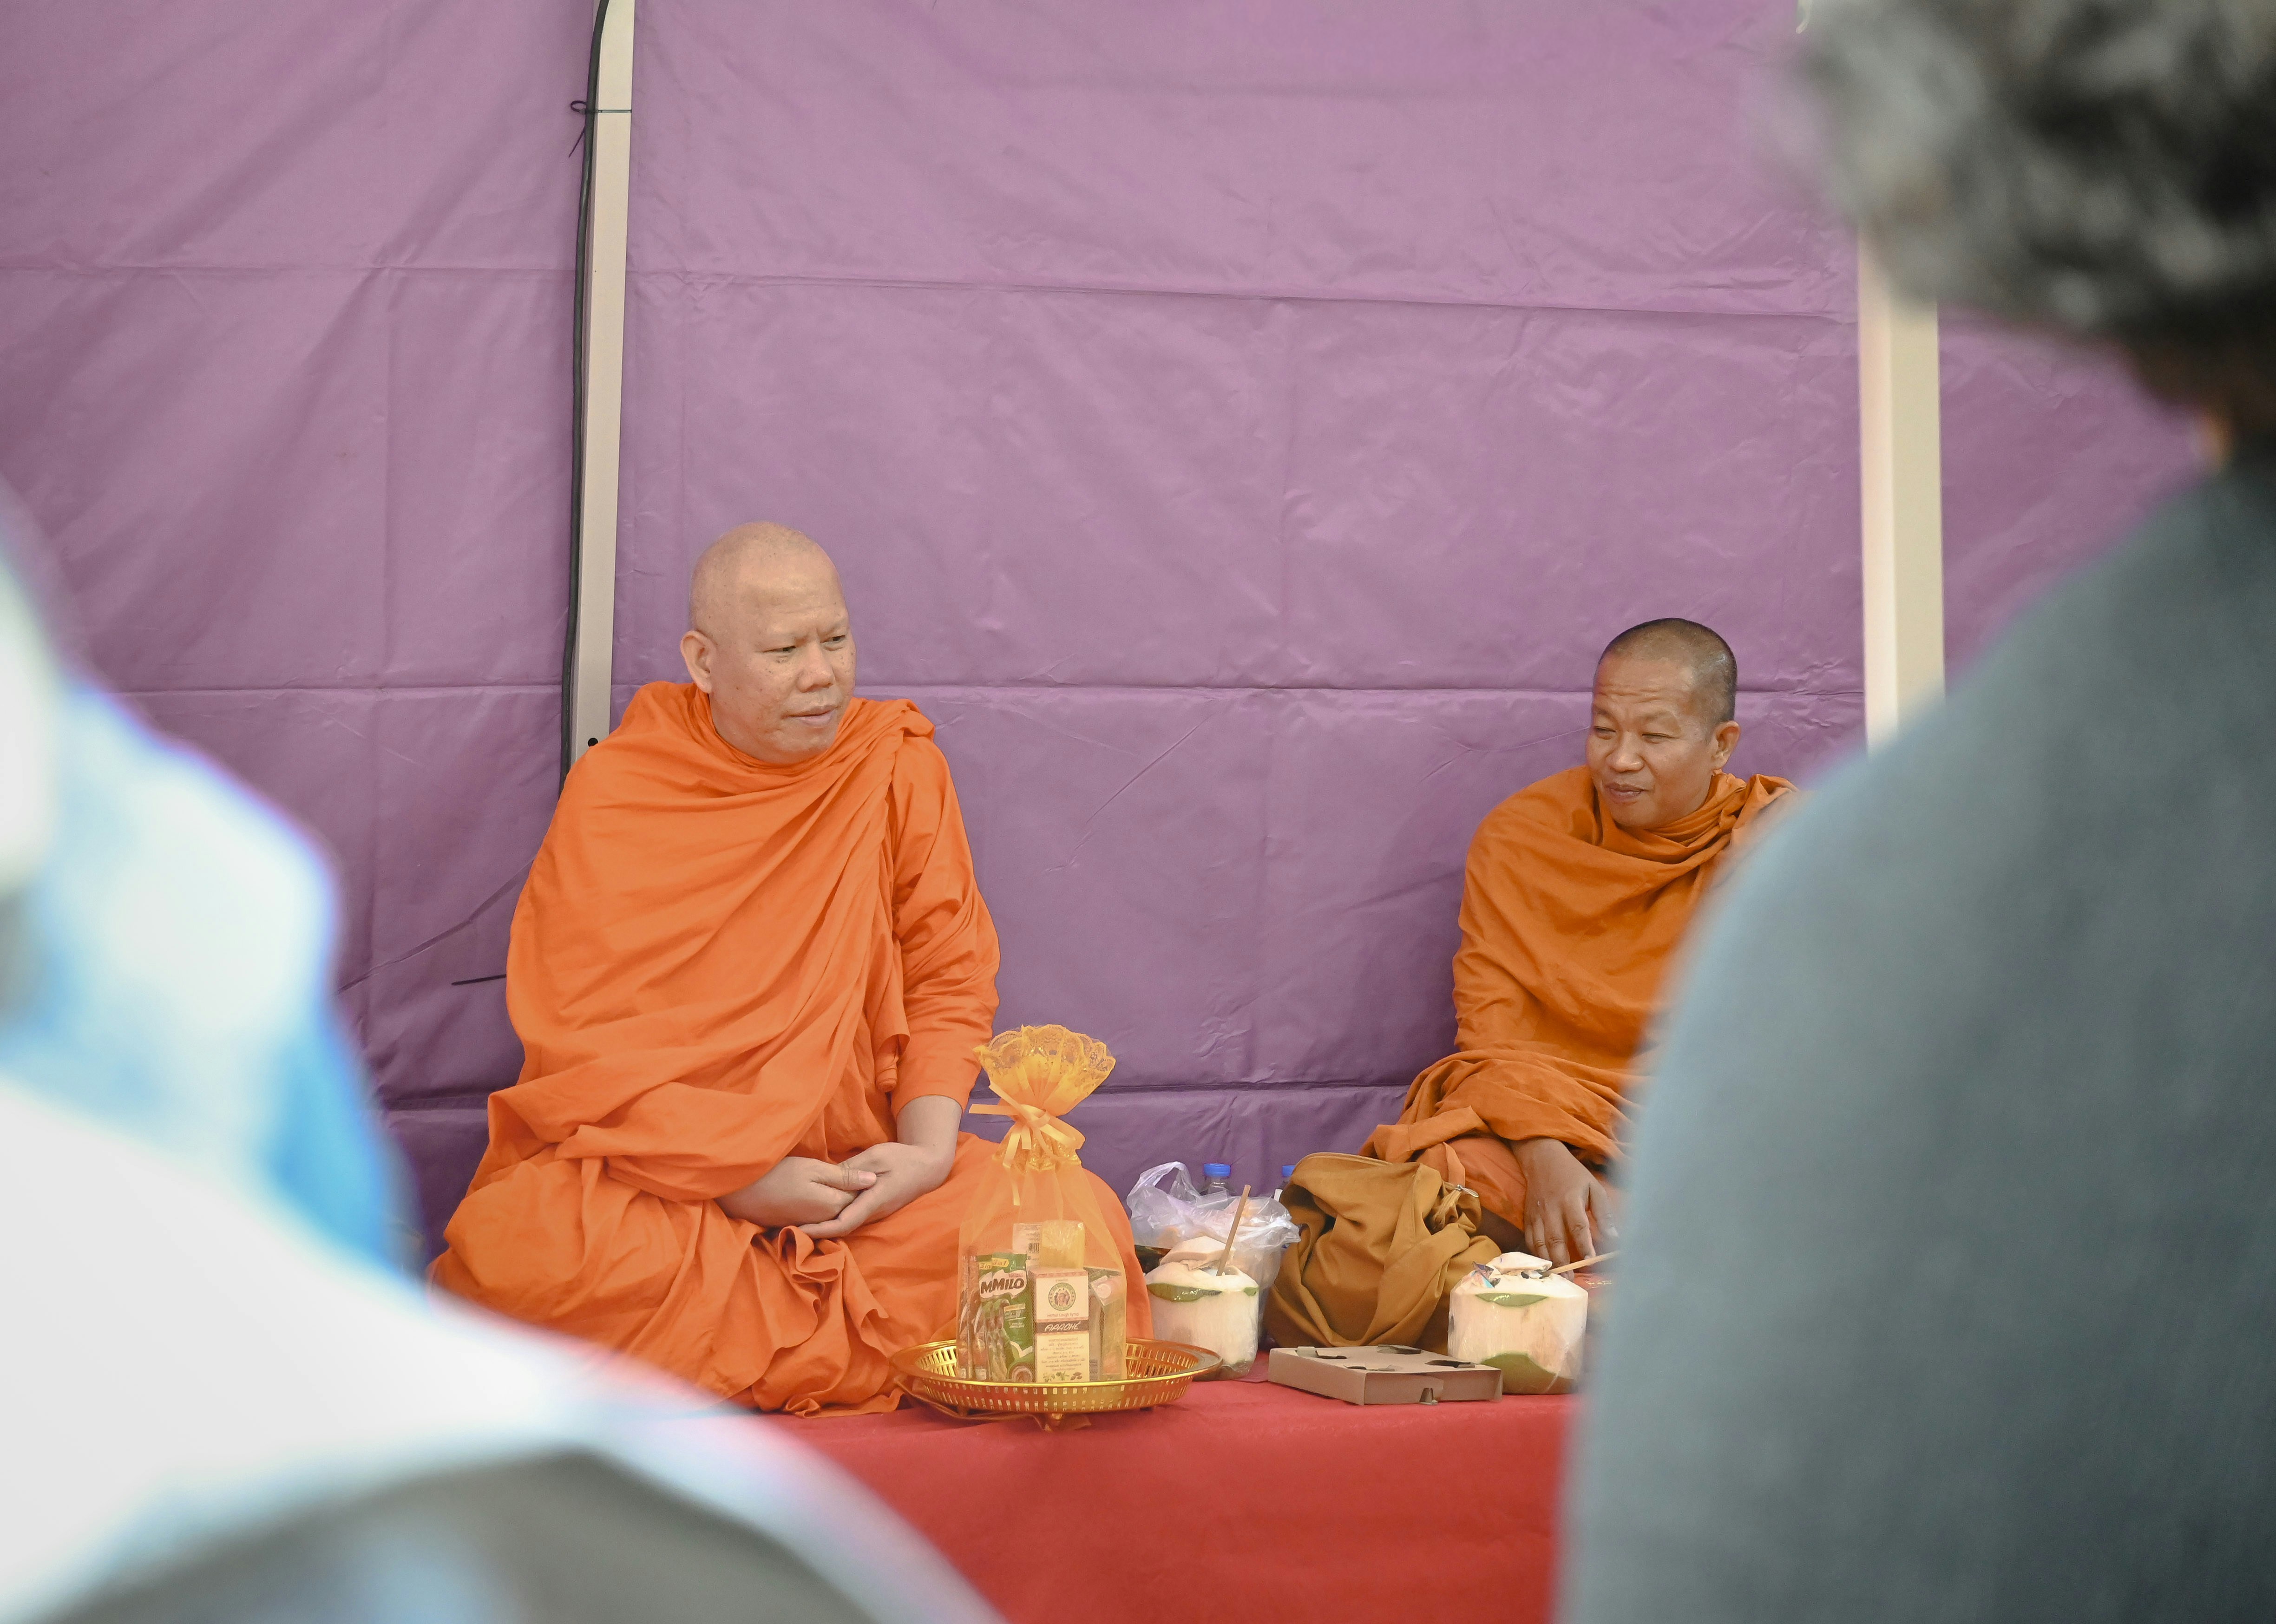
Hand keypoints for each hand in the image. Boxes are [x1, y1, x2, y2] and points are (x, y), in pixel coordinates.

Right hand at [718, 1156, 875, 1228]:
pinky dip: (821, 1205)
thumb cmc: (778, 1174)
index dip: (864, 1181)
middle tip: (849, 1171)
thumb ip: (845, 1176)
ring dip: (837, 1198)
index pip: (860, 1196)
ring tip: (832, 1181)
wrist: (741, 1193)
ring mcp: (811, 1225)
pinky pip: (819, 1216)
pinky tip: (815, 1192)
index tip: (865, 1166)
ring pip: (833, 1211)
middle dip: (853, 1192)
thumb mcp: (814, 1169)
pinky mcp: (798, 1225)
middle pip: (847, 1206)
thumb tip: (874, 1179)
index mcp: (832, 1205)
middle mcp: (825, 1221)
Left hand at [797, 1095, 962, 1239]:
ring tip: (796, 1223)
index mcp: (873, 1200)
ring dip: (822, 1227)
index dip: (819, 1230)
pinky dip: (833, 1220)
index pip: (843, 1223)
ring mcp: (874, 1213)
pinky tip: (818, 1214)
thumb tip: (831, 1177)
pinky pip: (850, 1219)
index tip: (797, 1230)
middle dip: (815, 1232)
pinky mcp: (874, 1210)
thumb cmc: (903, 1158)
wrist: (927, 1168)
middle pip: (840, 1229)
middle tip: (786, 1228)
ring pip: (845, 1225)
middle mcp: (873, 1213)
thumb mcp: (877, 1156)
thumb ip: (854, 1168)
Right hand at [1513, 1137, 1617, 1266]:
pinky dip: (1535, 1254)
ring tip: (1558, 1277)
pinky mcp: (1528, 1217)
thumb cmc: (1573, 1175)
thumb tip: (1614, 1238)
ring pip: (1540, 1242)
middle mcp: (1551, 1209)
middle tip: (1571, 1279)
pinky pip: (1530, 1239)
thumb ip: (1604, 1214)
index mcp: (1570, 1200)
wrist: (1542, 1159)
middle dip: (1563, 1261)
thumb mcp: (1594, 1188)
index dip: (1584, 1243)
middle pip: (1555, 1239)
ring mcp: (1537, 1214)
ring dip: (1549, 1262)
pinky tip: (1543, 1265)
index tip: (1591, 1260)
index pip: (1577, 1225)